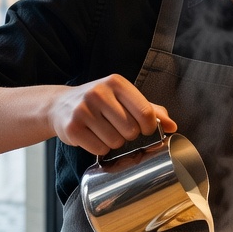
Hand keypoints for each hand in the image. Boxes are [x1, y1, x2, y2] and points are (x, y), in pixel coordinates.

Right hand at [48, 74, 176, 155]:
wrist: (60, 105)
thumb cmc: (100, 103)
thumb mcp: (124, 99)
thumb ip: (150, 110)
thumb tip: (172, 126)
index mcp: (116, 82)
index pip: (145, 113)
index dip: (148, 128)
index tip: (143, 130)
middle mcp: (98, 93)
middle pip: (131, 130)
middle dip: (128, 136)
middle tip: (117, 129)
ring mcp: (83, 110)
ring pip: (115, 142)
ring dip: (113, 144)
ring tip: (103, 132)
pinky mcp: (72, 127)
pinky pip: (99, 149)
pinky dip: (100, 149)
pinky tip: (93, 137)